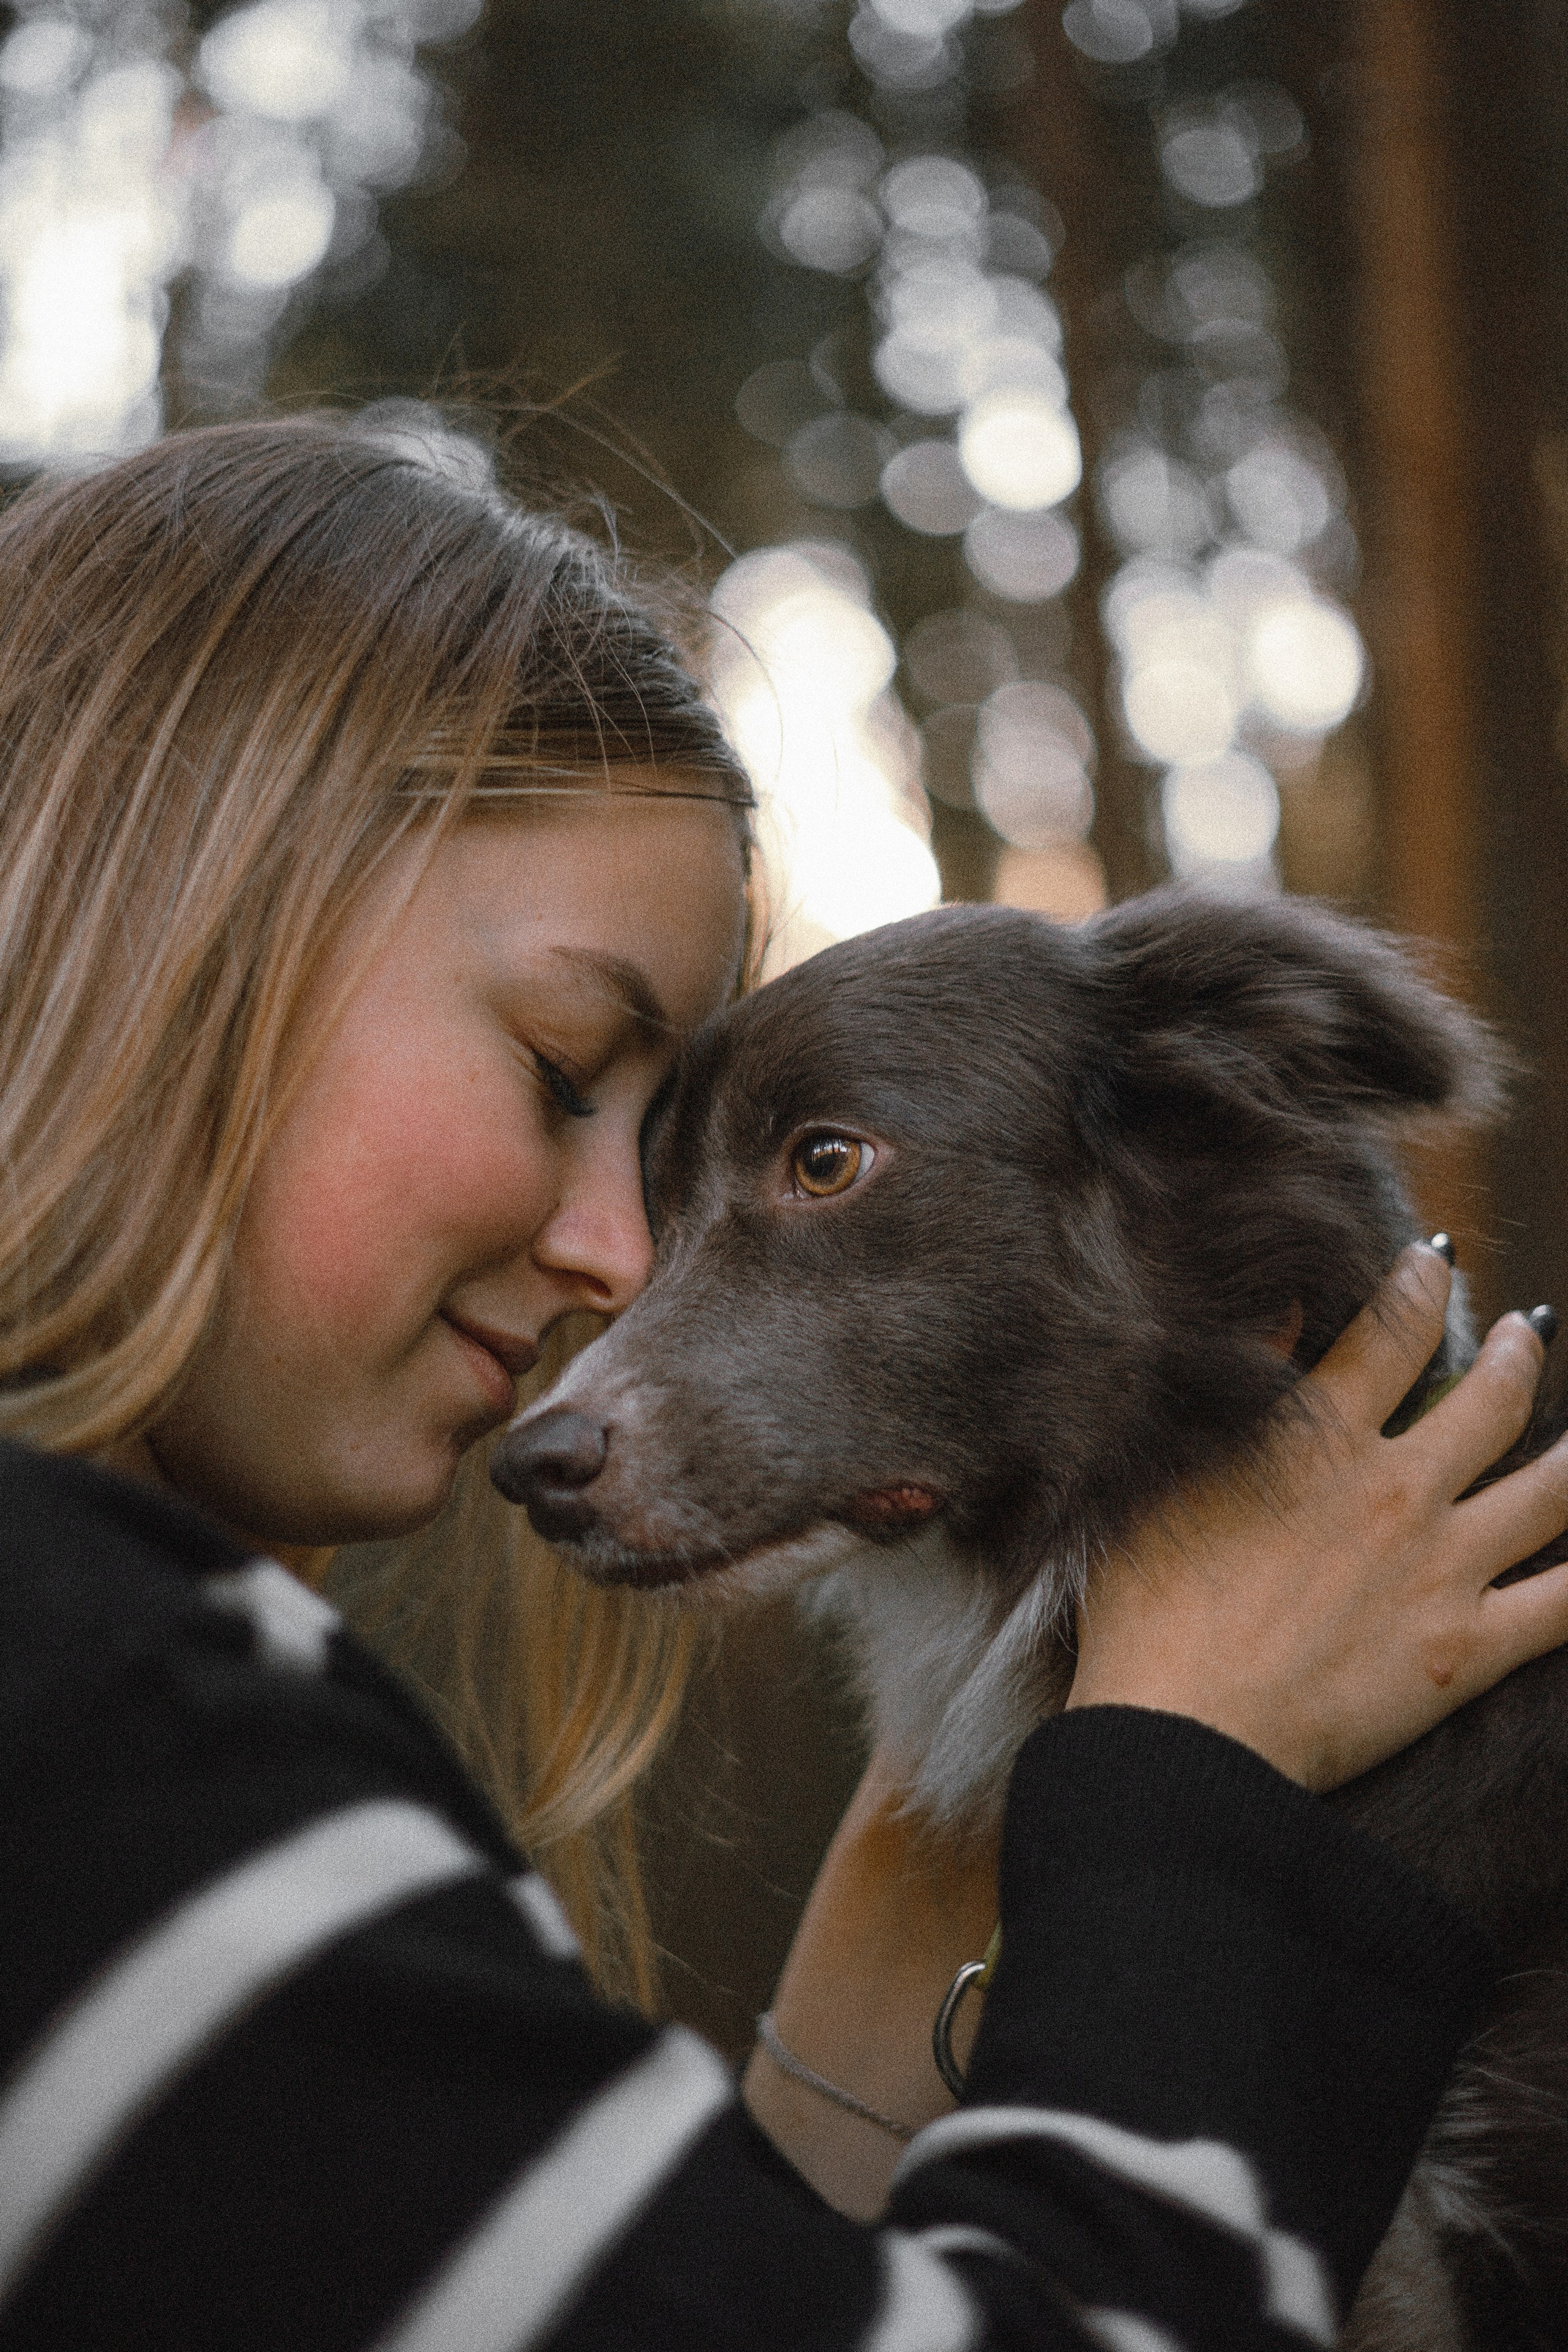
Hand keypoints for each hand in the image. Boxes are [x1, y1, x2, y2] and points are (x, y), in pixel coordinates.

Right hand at [1066, 1244, 1567, 1790]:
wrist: (1183, 1731)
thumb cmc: (1146, 1608)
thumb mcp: (1162, 1473)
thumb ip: (1225, 1388)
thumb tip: (1262, 1314)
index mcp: (1318, 1439)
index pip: (1389, 1331)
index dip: (1418, 1284)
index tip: (1432, 1260)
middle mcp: (1395, 1490)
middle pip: (1490, 1398)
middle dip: (1517, 1350)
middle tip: (1529, 1328)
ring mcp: (1441, 1569)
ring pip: (1550, 1490)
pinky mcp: (1465, 1652)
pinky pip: (1562, 1605)